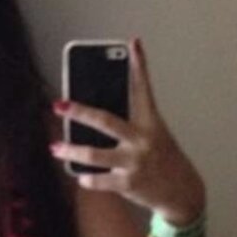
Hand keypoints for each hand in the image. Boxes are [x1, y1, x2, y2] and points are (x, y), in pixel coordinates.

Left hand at [51, 37, 205, 223]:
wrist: (181, 192)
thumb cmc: (162, 159)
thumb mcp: (154, 136)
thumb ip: (132, 124)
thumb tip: (96, 116)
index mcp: (151, 123)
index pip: (144, 89)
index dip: (139, 66)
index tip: (133, 44)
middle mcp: (142, 140)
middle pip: (106, 121)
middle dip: (80, 112)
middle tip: (59, 104)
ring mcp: (134, 162)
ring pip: (95, 154)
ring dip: (71, 151)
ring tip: (55, 147)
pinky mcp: (128, 183)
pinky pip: (98, 179)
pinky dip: (87, 178)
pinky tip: (81, 175)